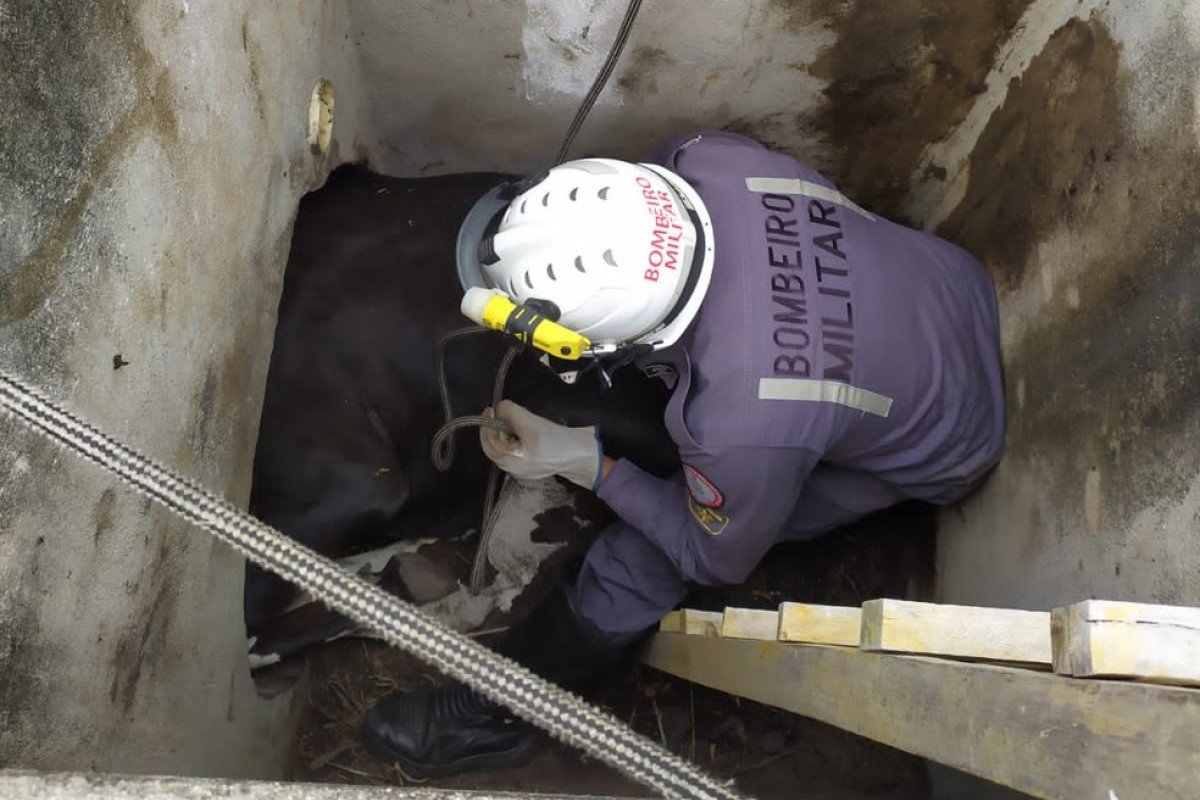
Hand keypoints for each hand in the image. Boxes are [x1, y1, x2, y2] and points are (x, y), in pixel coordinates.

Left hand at [479, 400, 602, 489]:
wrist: (582, 456)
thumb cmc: (556, 441)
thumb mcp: (531, 423)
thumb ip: (511, 414)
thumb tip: (500, 408)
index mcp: (509, 462)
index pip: (488, 442)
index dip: (487, 424)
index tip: (492, 408)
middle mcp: (512, 469)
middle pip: (495, 446)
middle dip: (497, 429)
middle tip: (503, 413)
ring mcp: (522, 470)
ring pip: (506, 449)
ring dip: (507, 433)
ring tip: (516, 421)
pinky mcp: (532, 467)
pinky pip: (516, 452)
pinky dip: (516, 440)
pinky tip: (525, 432)